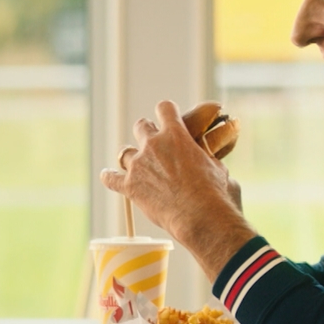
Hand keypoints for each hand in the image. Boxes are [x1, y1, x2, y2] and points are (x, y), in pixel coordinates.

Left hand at [100, 100, 258, 277]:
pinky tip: (107, 175)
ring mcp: (139, 165)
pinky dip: (108, 176)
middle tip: (151, 143)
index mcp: (176, 134)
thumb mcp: (216, 165)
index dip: (166, 112)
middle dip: (146, 132)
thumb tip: (206, 158)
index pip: (165, 109)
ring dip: (131, 156)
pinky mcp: (129, 186)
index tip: (167, 117)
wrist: (200, 215)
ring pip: (125, 152)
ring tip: (135, 164)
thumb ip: (204, 156)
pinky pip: (110, 178)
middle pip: (141, 127)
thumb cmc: (213, 192)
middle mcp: (153, 145)